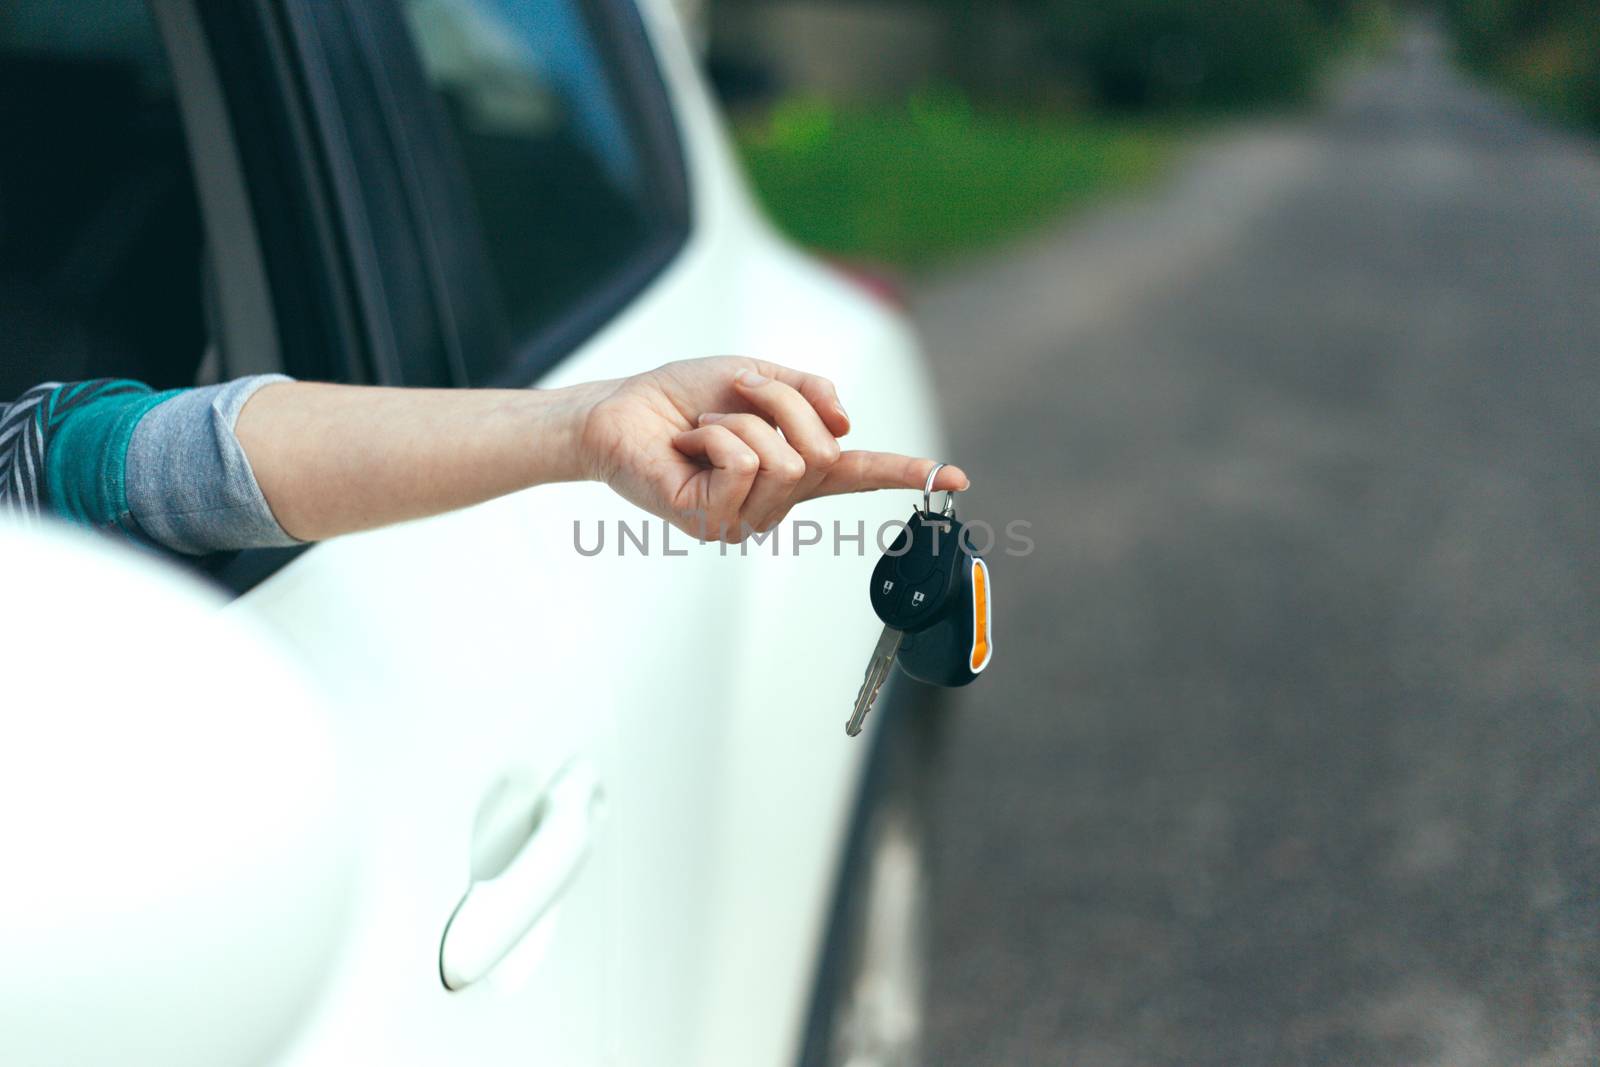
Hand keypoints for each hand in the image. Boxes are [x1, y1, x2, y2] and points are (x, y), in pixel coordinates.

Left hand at [578, 356, 968, 540]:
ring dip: (742, 418)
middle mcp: (775, 502)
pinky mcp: (709, 520)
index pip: (859, 475)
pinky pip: (742, 462)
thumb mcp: (756, 377)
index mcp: (794, 470)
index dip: (909, 474)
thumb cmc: (682, 398)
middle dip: (781, 403)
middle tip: (737, 395)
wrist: (618, 411)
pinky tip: (686, 444)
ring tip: (704, 425)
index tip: (957, 479)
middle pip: (820, 450)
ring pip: (782, 457)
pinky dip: (714, 434)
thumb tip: (847, 424)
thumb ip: (808, 392)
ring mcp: (743, 518)